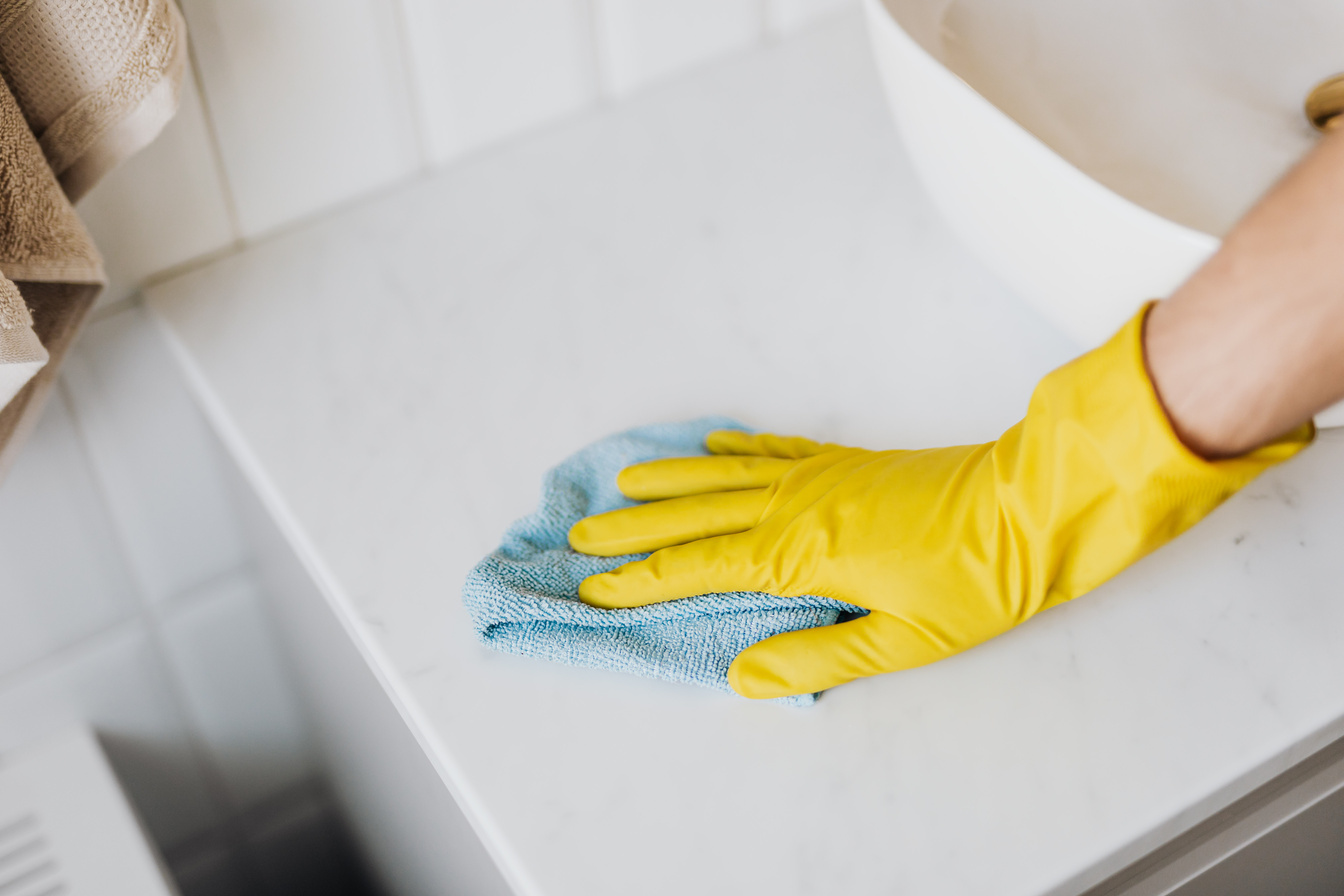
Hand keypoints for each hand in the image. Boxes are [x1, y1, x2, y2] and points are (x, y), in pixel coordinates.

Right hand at [569, 307, 1311, 698]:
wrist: (1033, 504)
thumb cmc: (978, 578)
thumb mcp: (905, 640)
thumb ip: (819, 657)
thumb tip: (742, 675)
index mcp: (804, 554)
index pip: (702, 569)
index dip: (644, 580)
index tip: (594, 585)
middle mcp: (798, 507)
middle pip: (697, 517)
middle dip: (634, 529)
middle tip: (578, 532)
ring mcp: (820, 478)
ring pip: (723, 478)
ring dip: (668, 483)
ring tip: (621, 484)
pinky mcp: (845, 462)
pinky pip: (772, 451)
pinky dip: (732, 450)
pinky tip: (710, 448)